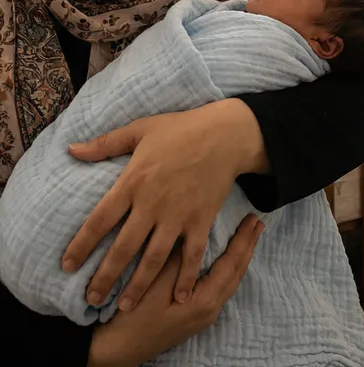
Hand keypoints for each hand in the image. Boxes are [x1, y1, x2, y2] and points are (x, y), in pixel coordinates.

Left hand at [63, 98, 267, 311]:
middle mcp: (152, 204)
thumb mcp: (141, 129)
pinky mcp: (201, 219)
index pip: (99, 221)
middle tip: (91, 299)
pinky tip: (180, 297)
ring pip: (154, 258)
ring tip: (125, 306)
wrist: (226, 134)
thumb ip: (105, 143)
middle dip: (105, 277)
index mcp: (133, 181)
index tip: (67, 266)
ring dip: (138, 285)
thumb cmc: (182, 128)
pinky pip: (193, 254)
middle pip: (123, 249)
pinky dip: (187, 277)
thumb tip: (71, 149)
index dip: (81, 246)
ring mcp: (178, 215)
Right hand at [88, 214, 263, 366]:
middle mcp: (210, 309)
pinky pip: (221, 285)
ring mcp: (204, 315)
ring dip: (240, 256)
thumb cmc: (134, 317)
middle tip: (257, 223)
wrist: (117, 351)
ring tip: (248, 237)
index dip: (243, 240)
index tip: (253, 220)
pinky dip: (229, 267)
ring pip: (230, 279)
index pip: (232, 264)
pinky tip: (227, 258)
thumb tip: (192, 237)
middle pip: (236, 272)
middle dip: (247, 246)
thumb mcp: (155, 285)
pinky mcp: (196, 315)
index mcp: (205, 301)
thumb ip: (178, 261)